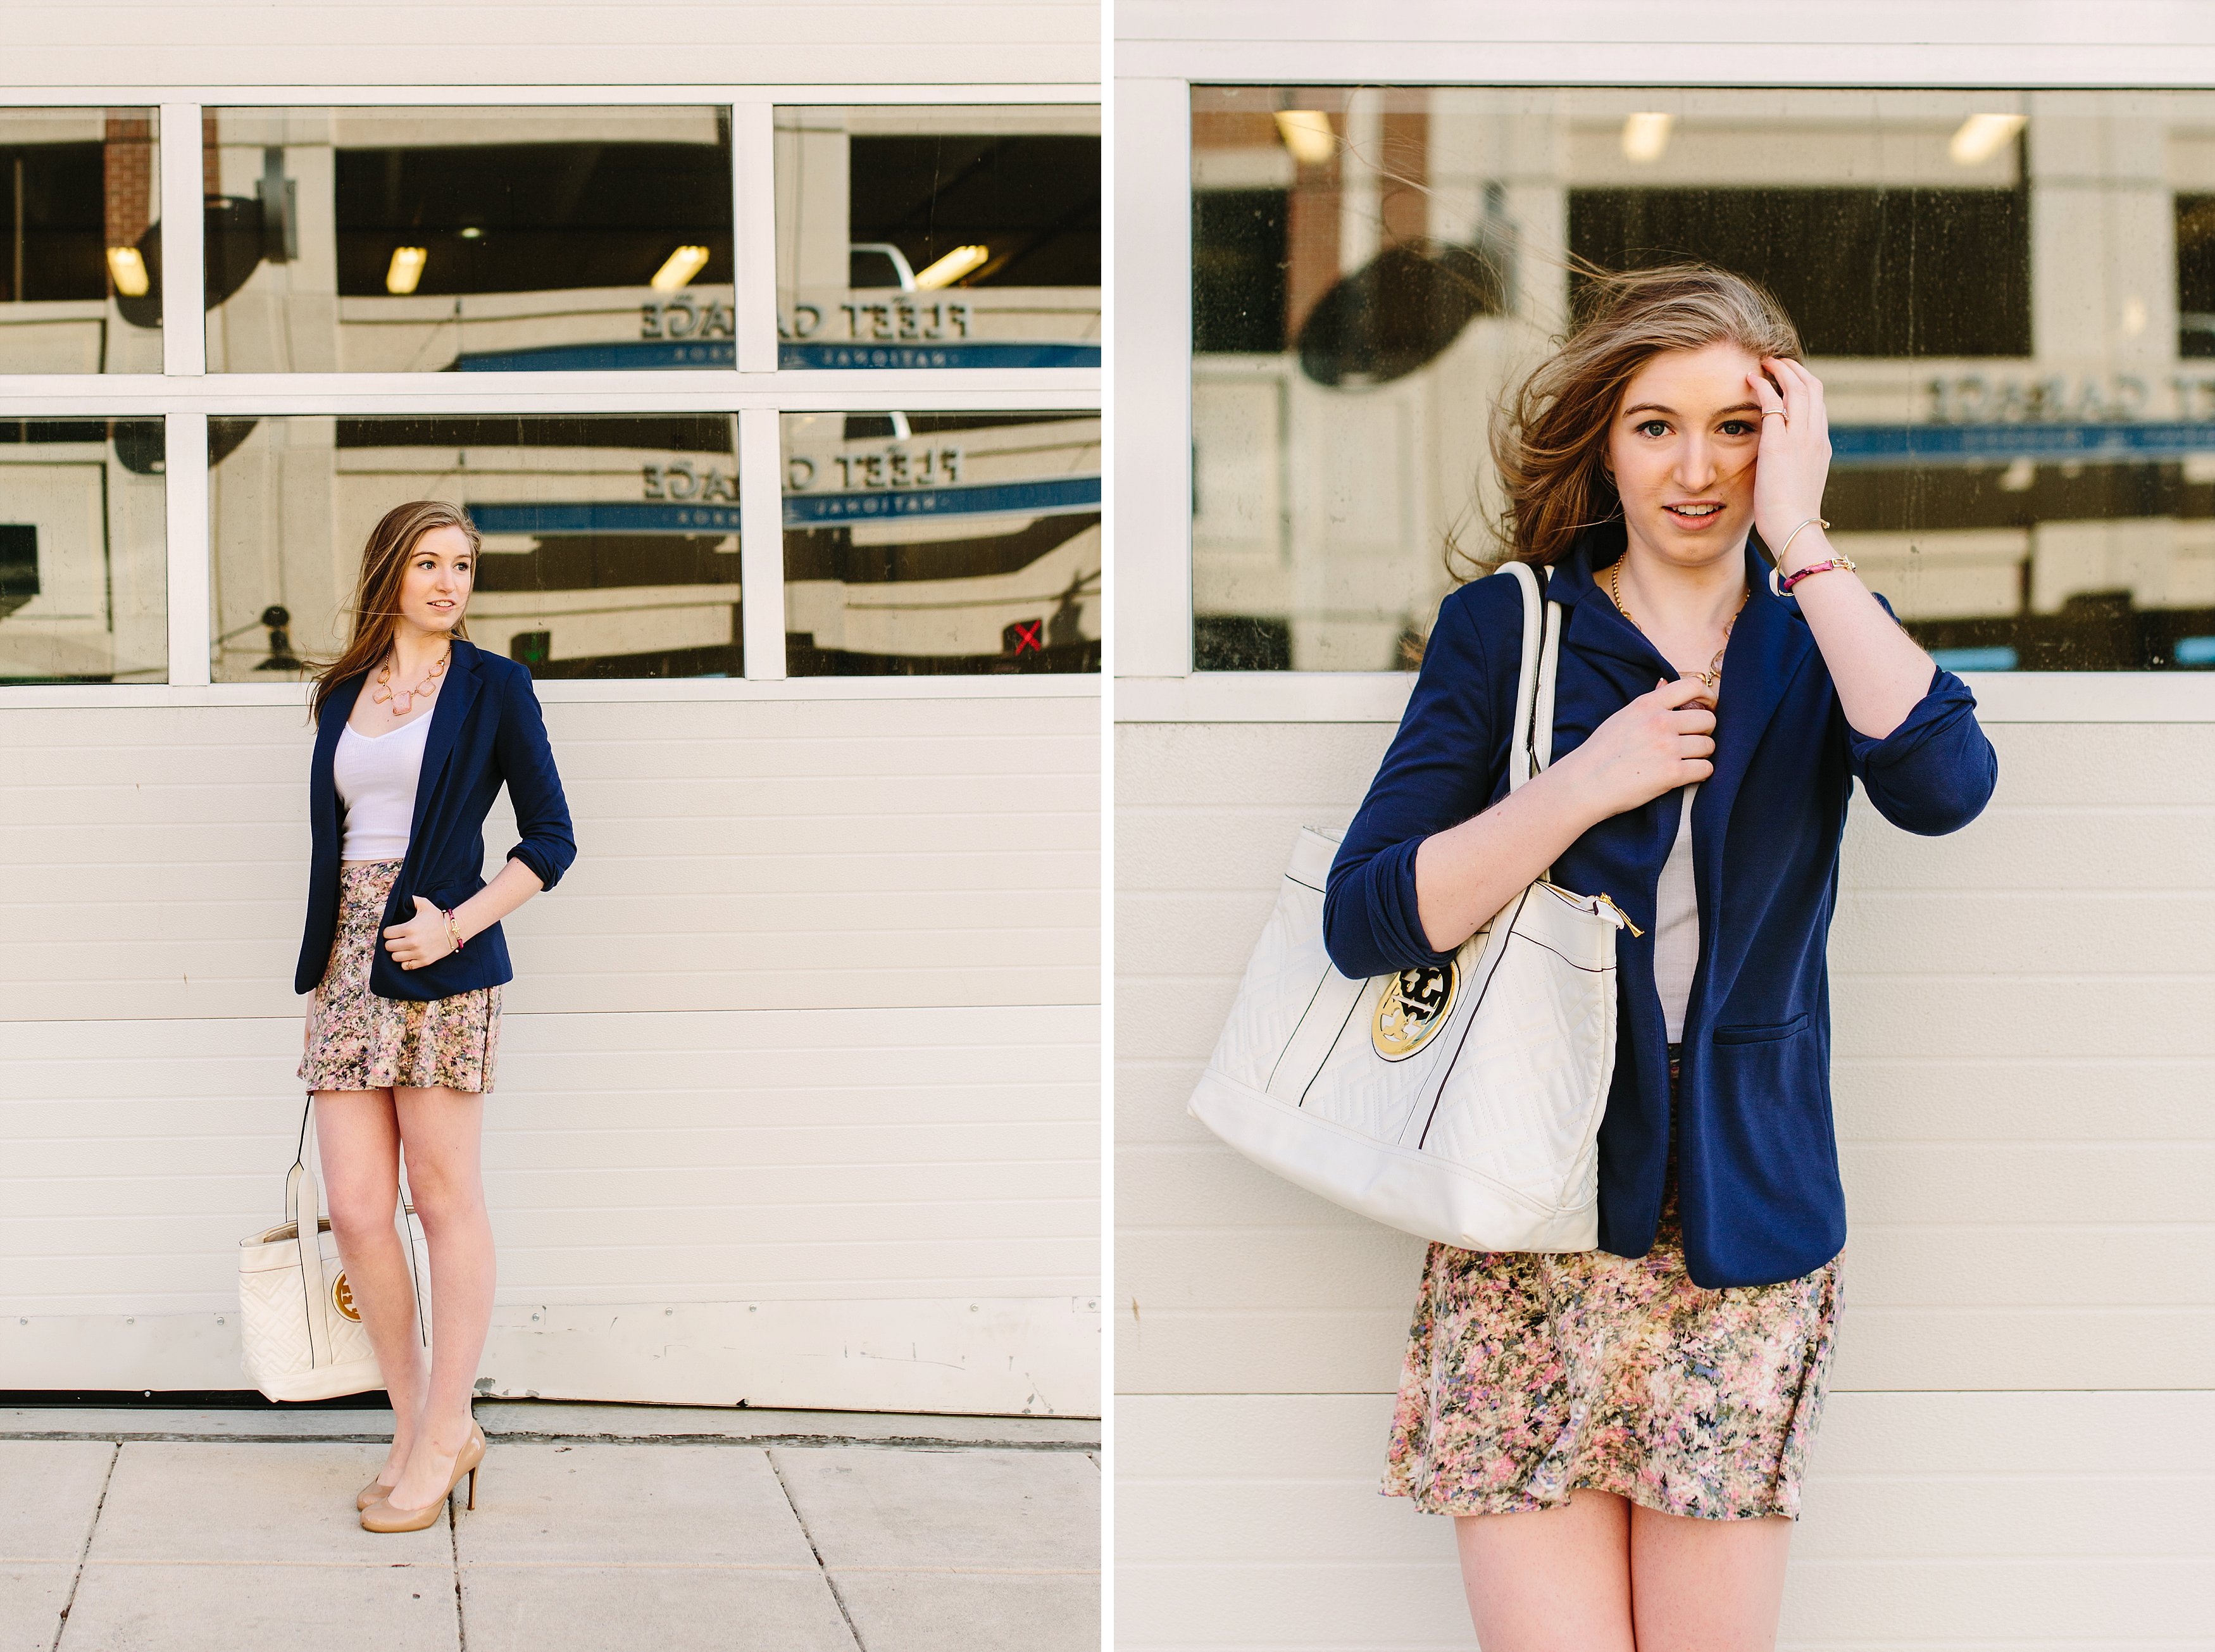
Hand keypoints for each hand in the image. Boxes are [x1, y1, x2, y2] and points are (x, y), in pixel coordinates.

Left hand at [382, 896, 455, 970]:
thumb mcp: (425, 904)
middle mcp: (412, 942)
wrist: (455, 930)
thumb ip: (412, 900)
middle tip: (397, 940)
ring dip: (397, 952)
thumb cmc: (439, 917)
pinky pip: (406, 966)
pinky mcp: (424, 961)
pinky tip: (409, 955)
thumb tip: (404, 899)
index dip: (388, 932)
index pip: (386, 934)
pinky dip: (405, 961)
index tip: (393, 931)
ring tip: (402, 948)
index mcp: (409, 928)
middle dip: (391, 942)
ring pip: (395, 957)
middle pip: (388, 946)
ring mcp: (418, 953)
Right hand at [1549, 677, 1716, 820]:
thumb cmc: (1601, 752)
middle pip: (1708, 720)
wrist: (1584, 783)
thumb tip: (1664, 684)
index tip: (1707, 708)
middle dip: (1704, 732)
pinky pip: (1706, 769)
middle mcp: (1660, 722)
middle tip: (1692, 741)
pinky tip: (1685, 775)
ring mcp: (1667, 747)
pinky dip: (1700, 773)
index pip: (1693, 686)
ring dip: (1702, 754)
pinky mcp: (1672, 773)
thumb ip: (1648, 703)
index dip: (1708, 697)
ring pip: (1709, 746)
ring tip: (1685, 760)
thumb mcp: (1622, 717)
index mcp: (1647, 704)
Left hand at [1747, 356, 1832, 570]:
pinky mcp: (1779, 443)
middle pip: (1813, 388)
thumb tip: (1781, 465)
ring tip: (1764, 363)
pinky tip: (1750, 379)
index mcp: (1821, 446)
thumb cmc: (1791, 515)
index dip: (1804, 386)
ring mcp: (1800, 437)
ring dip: (1781, 370)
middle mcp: (1815, 436)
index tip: (1789, 379)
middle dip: (1795, 370)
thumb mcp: (1797, 484)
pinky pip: (1773, 403)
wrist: (1795, 528)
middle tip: (1776, 362)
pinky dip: (1763, 386)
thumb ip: (1793, 466)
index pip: (1818, 404)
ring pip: (1798, 388)